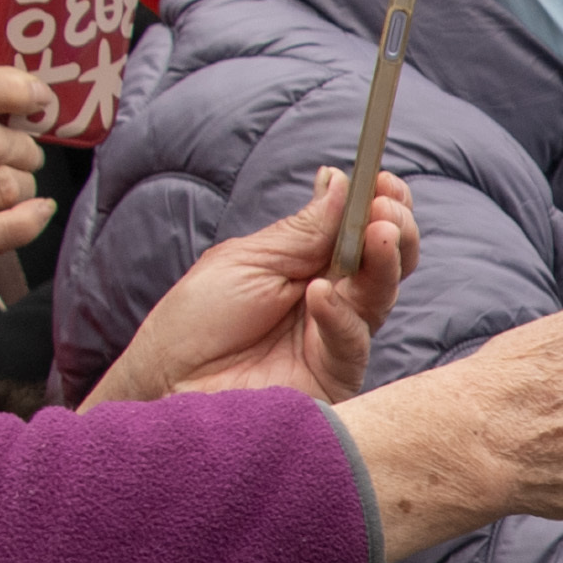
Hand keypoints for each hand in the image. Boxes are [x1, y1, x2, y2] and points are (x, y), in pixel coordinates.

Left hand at [89, 165, 420, 411]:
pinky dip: (339, 314)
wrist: (166, 382)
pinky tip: (320, 292)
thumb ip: (302, 230)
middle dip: (395, 230)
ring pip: (380, 299)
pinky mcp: (333, 375)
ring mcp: (337, 338)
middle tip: (387, 210)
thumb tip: (341, 181)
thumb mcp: (249, 261)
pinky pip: (351, 342)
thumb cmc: (199, 320)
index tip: (383, 180)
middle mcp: (335, 299)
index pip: (364, 231)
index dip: (381, 205)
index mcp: (314, 265)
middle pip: (386, 263)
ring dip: (383, 263)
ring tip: (377, 233)